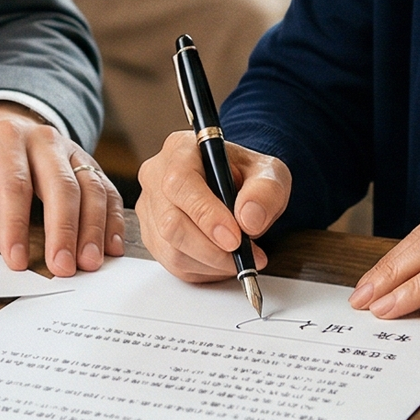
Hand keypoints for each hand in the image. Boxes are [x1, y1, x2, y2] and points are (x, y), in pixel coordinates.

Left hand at [0, 103, 124, 276]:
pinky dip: (112, 219)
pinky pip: (106, 189)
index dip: (15, 225)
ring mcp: (69, 150)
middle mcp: (43, 140)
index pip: (13, 184)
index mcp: (3, 139)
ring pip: (90, 187)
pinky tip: (110, 247)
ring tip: (90, 264)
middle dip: (64, 229)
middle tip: (63, 268)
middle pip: (61, 185)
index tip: (16, 261)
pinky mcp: (86, 164)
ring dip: (93, 228)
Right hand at [135, 128, 289, 281]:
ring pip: (171, 250)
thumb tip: (249, 220)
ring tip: (241, 257)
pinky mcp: (152, 235)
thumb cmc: (248, 175)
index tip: (235, 238)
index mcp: (180, 150)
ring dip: (212, 263)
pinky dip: (204, 269)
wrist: (238, 187)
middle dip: (212, 249)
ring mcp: (150, 208)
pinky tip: (224, 260)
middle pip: (171, 223)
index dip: (206, 215)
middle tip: (245, 255)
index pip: (180, 183)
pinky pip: (173, 264)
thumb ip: (265, 191)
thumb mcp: (270, 172)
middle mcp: (156, 176)